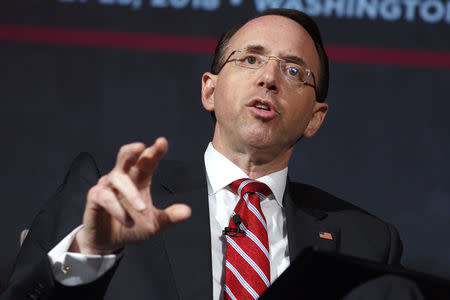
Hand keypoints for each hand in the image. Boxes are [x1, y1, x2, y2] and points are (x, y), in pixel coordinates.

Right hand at [69, 137, 190, 254]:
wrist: (110, 243)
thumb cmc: (132, 227)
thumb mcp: (155, 224)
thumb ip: (170, 217)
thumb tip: (187, 212)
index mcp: (139, 179)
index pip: (147, 161)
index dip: (154, 151)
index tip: (162, 142)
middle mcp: (123, 178)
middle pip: (125, 156)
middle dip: (132, 150)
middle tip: (141, 147)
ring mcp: (108, 186)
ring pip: (117, 178)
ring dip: (131, 192)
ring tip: (142, 209)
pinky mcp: (95, 198)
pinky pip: (104, 196)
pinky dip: (116, 208)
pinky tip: (126, 220)